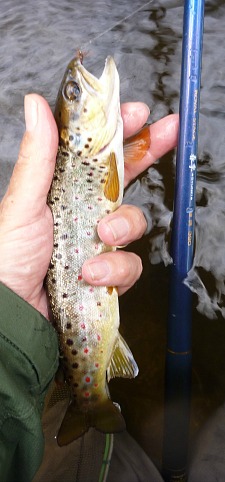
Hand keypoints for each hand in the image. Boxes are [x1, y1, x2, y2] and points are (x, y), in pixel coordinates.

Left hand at [0, 95, 177, 318]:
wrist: (14, 312)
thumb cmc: (9, 257)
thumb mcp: (23, 203)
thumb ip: (38, 158)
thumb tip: (36, 105)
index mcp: (63, 190)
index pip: (96, 154)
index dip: (120, 131)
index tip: (138, 113)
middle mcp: (84, 211)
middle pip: (126, 176)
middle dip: (149, 152)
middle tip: (167, 133)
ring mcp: (98, 242)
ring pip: (133, 222)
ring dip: (122, 226)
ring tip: (100, 237)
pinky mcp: (107, 273)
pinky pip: (129, 264)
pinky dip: (114, 269)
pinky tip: (91, 274)